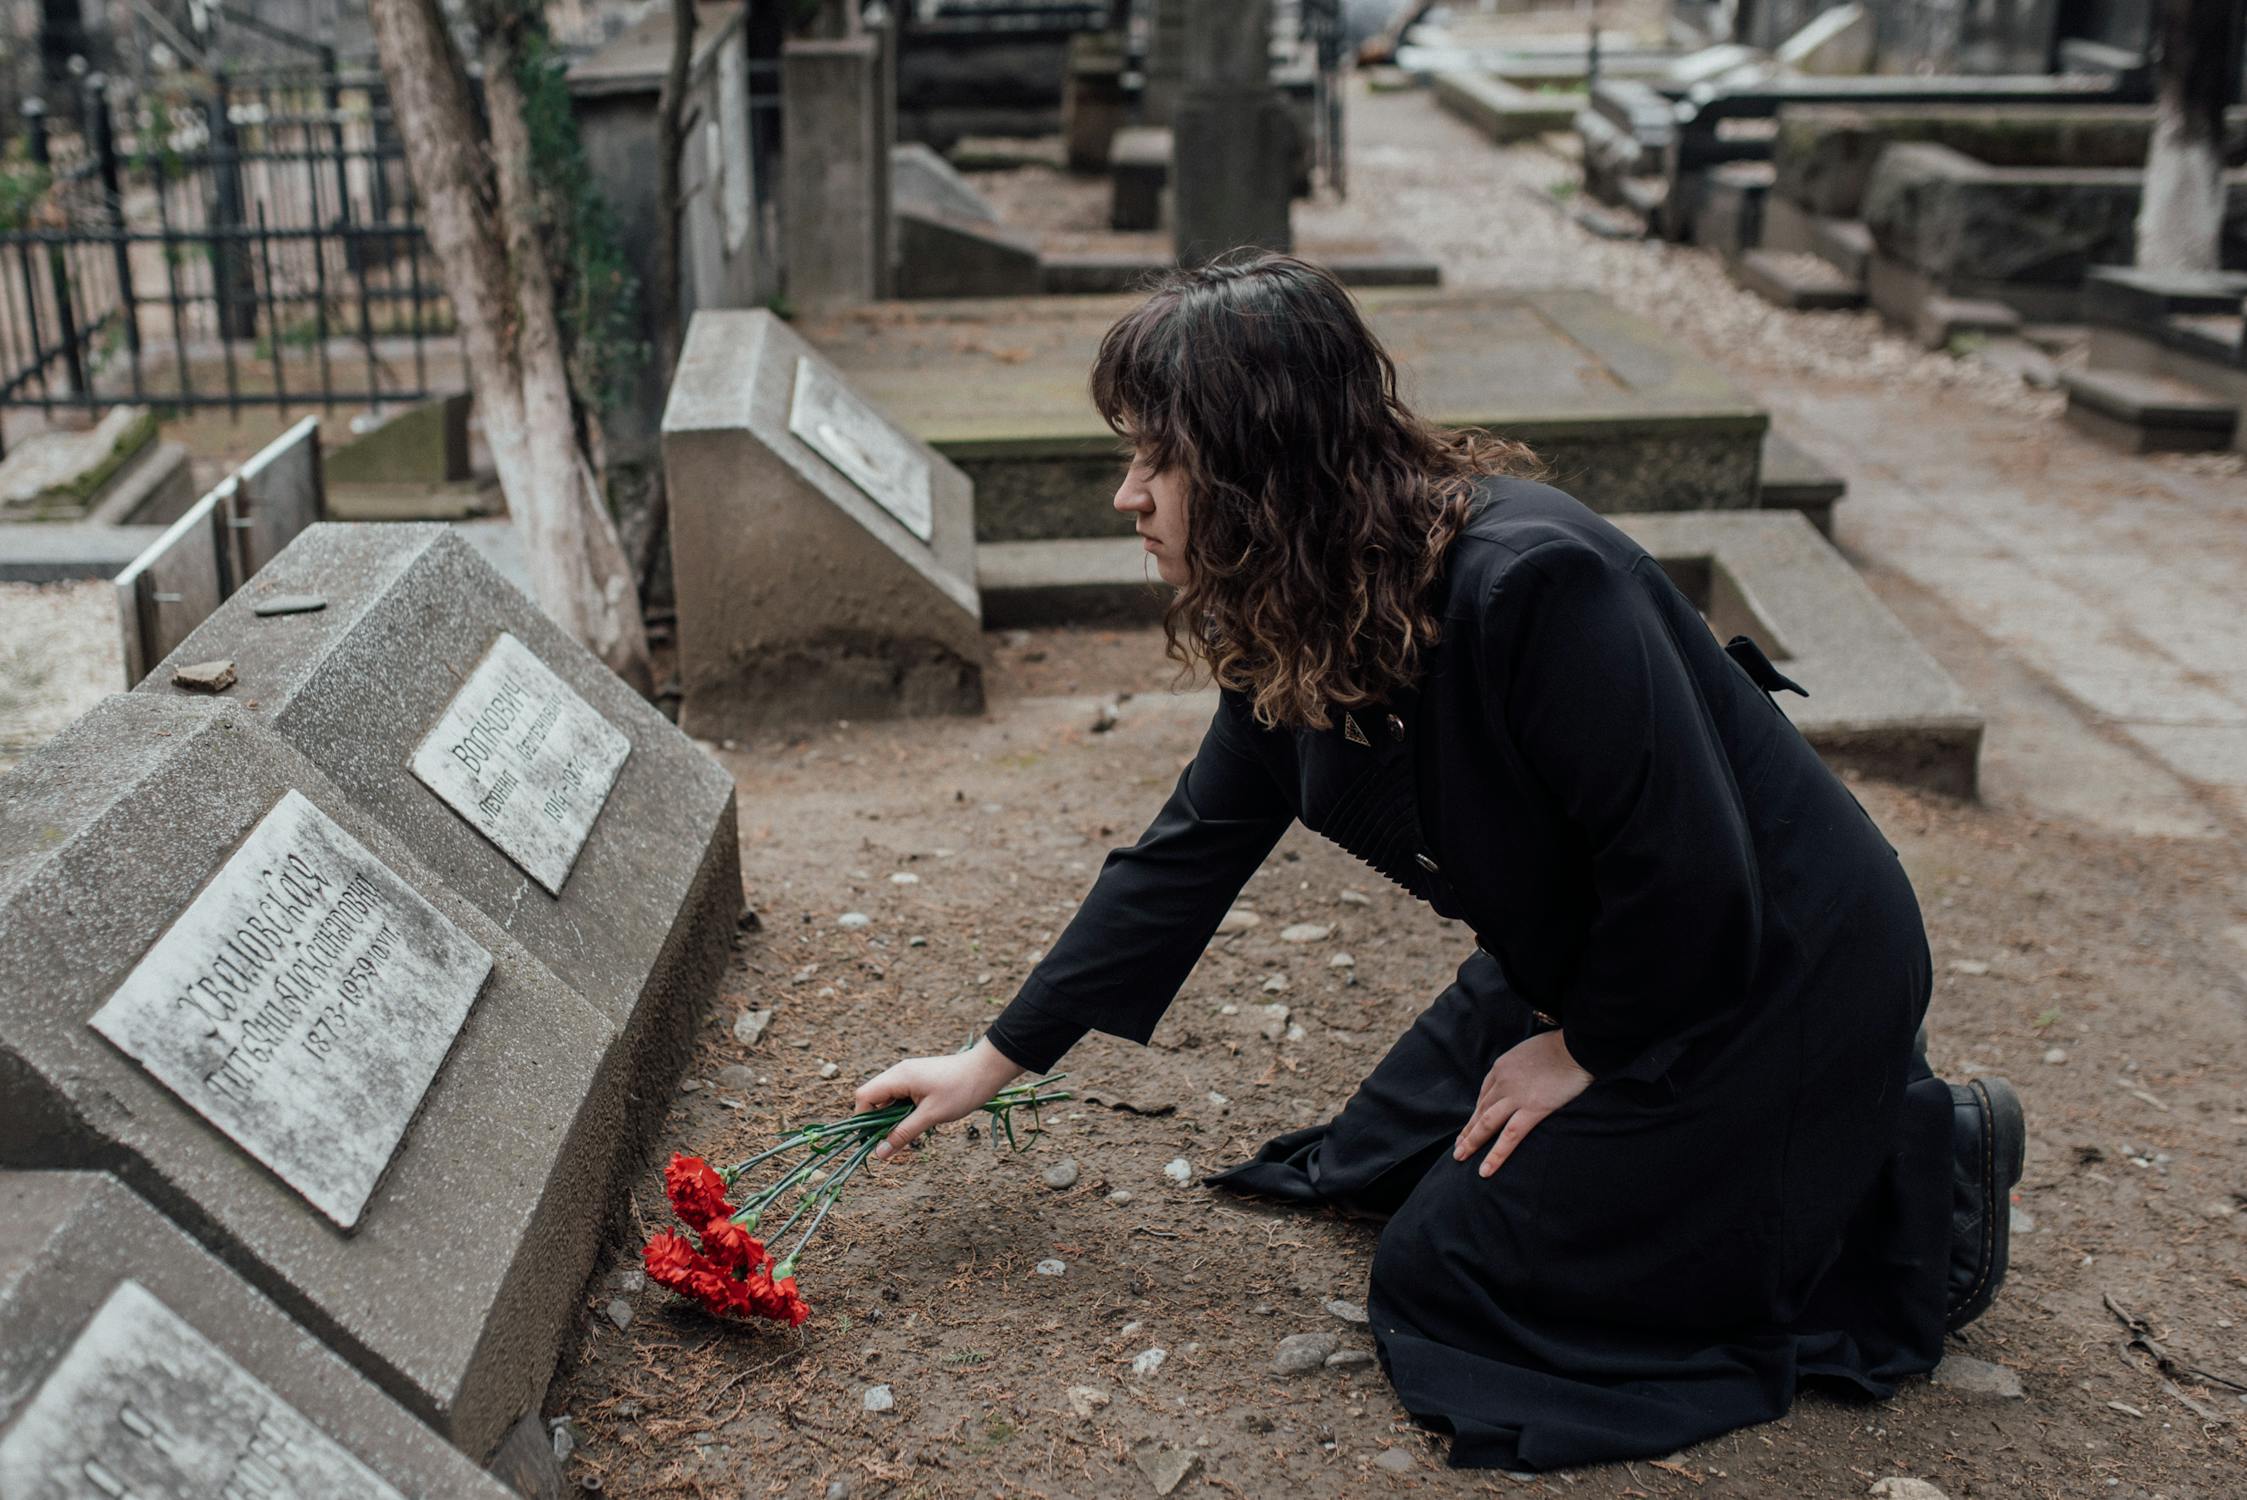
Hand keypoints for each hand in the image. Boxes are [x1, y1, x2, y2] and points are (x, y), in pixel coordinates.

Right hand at [855, 1038, 1024, 1161]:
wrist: (987, 1070)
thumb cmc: (961, 1090)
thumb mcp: (931, 1116)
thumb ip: (903, 1134)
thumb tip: (879, 1153)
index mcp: (899, 1077)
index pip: (865, 1096)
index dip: (863, 1119)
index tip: (873, 1139)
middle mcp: (899, 1072)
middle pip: (874, 1097)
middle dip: (878, 1121)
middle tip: (893, 1140)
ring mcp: (909, 1074)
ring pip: (888, 1099)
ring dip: (893, 1117)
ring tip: (910, 1130)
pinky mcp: (918, 1078)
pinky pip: (901, 1096)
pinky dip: (903, 1111)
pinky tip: (918, 1120)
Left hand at [1452, 1030, 1591, 1177]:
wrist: (1577, 1044)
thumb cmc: (1561, 1046)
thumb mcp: (1530, 1050)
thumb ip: (1522, 1067)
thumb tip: (1526, 1078)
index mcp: (1502, 1067)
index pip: (1485, 1093)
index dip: (1477, 1111)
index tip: (1473, 1124)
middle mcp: (1503, 1082)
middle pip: (1481, 1110)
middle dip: (1468, 1130)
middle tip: (1458, 1147)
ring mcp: (1516, 1096)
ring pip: (1487, 1124)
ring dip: (1472, 1142)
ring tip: (1461, 1158)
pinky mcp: (1533, 1109)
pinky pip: (1510, 1136)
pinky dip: (1496, 1154)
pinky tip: (1486, 1170)